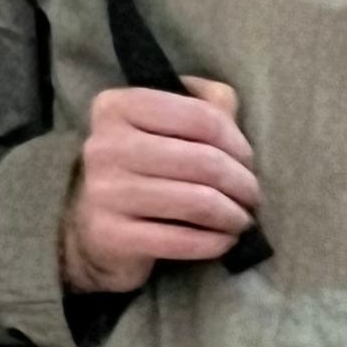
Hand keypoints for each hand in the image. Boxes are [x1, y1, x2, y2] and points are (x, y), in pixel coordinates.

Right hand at [61, 78, 257, 294]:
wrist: (94, 232)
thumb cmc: (142, 172)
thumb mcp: (165, 127)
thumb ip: (202, 104)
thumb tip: (228, 103)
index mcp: (117, 107)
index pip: (200, 116)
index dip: (237, 142)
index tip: (247, 161)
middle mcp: (105, 145)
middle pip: (204, 160)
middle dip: (242, 182)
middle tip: (252, 196)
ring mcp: (104, 192)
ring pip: (198, 202)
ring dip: (234, 215)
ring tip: (242, 219)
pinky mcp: (110, 236)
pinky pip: (182, 240)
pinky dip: (215, 242)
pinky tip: (225, 240)